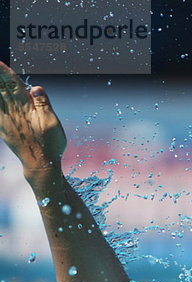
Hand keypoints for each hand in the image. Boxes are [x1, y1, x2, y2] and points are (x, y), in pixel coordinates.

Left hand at [0, 61, 65, 178]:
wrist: (40, 165)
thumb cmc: (50, 144)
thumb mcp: (52, 123)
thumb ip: (43, 104)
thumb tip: (35, 87)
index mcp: (26, 108)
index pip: (13, 84)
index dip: (4, 71)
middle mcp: (13, 112)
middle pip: (1, 88)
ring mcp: (7, 121)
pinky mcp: (4, 129)